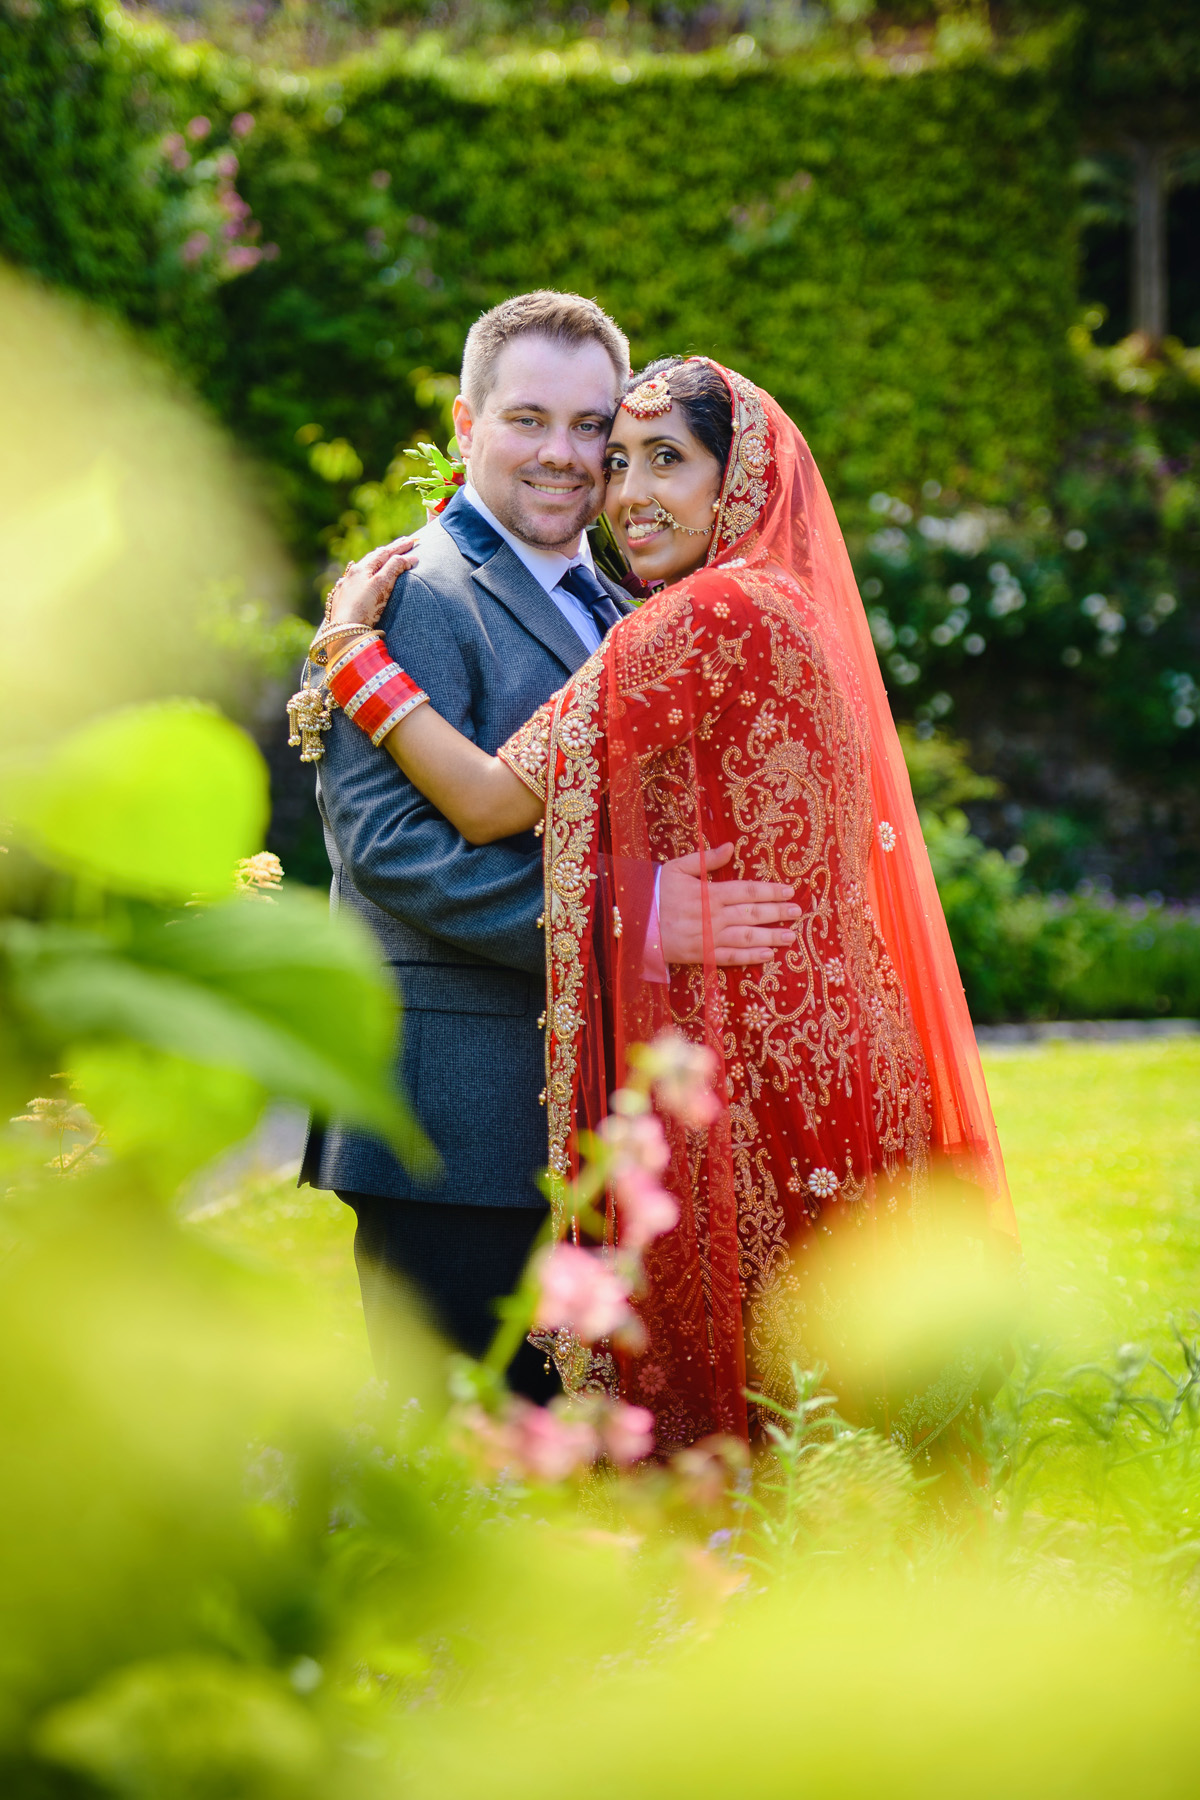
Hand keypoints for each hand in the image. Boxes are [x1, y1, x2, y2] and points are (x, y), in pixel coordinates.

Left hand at [326, 534, 419, 628]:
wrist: (345, 631)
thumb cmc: (365, 607)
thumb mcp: (383, 585)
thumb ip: (395, 567)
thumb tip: (410, 557)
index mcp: (362, 568)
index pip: (385, 553)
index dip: (400, 547)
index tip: (413, 540)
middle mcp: (351, 574)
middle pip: (373, 558)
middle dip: (389, 550)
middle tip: (401, 543)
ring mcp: (345, 586)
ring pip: (362, 568)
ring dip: (375, 561)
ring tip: (384, 556)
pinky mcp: (342, 599)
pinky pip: (354, 580)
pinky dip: (364, 575)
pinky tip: (361, 578)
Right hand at [659, 842, 799, 967]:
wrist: (633, 922)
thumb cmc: (656, 891)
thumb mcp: (678, 868)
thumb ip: (705, 860)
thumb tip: (731, 848)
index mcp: (709, 893)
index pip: (747, 891)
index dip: (770, 891)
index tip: (788, 891)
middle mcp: (713, 916)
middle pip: (752, 914)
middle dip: (777, 913)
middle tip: (797, 913)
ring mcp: (708, 937)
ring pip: (746, 937)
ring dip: (770, 936)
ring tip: (790, 936)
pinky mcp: (701, 955)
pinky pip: (730, 958)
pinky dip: (750, 957)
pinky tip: (767, 955)